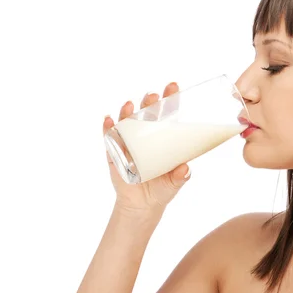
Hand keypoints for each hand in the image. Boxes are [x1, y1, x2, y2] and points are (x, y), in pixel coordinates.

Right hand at [103, 82, 190, 214]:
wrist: (142, 206)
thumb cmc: (162, 189)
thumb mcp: (174, 183)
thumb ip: (181, 176)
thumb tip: (185, 168)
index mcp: (163, 138)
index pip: (168, 114)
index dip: (170, 99)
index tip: (174, 86)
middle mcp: (145, 136)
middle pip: (146, 114)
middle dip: (149, 102)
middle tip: (153, 96)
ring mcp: (128, 142)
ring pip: (127, 122)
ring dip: (128, 112)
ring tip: (131, 105)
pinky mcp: (114, 153)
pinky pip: (109, 138)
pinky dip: (107, 128)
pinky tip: (108, 120)